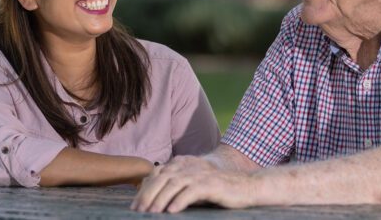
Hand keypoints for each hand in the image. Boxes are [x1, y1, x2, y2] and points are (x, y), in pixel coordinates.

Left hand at [130, 155, 257, 212]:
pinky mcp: (210, 184)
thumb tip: (153, 202)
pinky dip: (179, 201)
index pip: (156, 176)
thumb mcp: (192, 188)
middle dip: (147, 196)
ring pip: (173, 185)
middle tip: (138, 211)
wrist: (245, 187)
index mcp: (182, 166)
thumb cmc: (217, 191)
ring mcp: (199, 175)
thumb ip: (175, 190)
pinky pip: (191, 192)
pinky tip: (171, 212)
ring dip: (160, 200)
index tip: (134, 206)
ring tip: (151, 213)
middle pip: (161, 180)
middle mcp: (188, 168)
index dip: (143, 190)